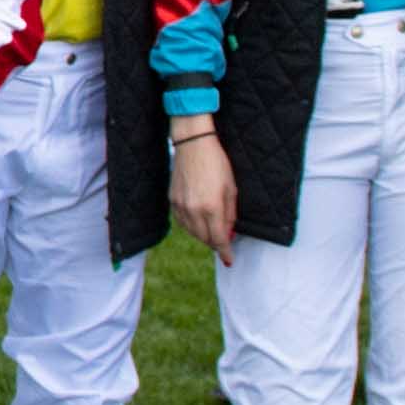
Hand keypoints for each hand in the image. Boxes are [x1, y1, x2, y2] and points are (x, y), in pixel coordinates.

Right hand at [167, 129, 237, 255]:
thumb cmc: (217, 163)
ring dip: (203, 235)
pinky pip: (182, 222)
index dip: (225, 252)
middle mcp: (194, 210)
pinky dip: (191, 226)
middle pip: (205, 238)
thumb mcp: (231, 188)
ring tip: (212, 229)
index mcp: (211, 207)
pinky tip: (198, 220)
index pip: (219, 238)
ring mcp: (180, 206)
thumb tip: (229, 232)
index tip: (229, 260)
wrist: (193, 145)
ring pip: (192, 232)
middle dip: (215, 242)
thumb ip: (230, 214)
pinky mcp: (172, 200)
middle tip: (224, 240)